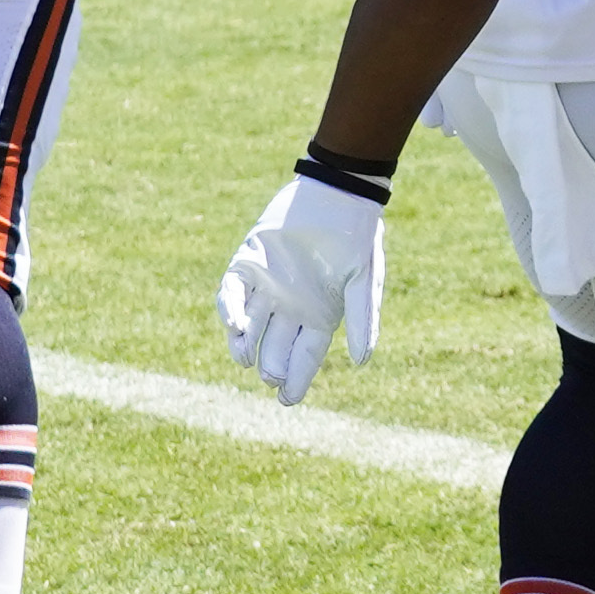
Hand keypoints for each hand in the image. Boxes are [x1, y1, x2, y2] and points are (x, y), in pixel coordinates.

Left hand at [217, 169, 387, 401]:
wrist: (336, 193)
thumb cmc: (357, 236)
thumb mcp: (364, 281)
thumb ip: (362, 320)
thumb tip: (361, 361)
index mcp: (320, 313)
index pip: (306, 355)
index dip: (297, 379)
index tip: (288, 400)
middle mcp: (290, 304)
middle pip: (277, 346)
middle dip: (272, 366)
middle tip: (270, 377)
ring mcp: (267, 285)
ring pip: (250, 326)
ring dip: (245, 345)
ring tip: (246, 359)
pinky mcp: (247, 261)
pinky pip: (232, 292)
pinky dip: (230, 309)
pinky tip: (236, 326)